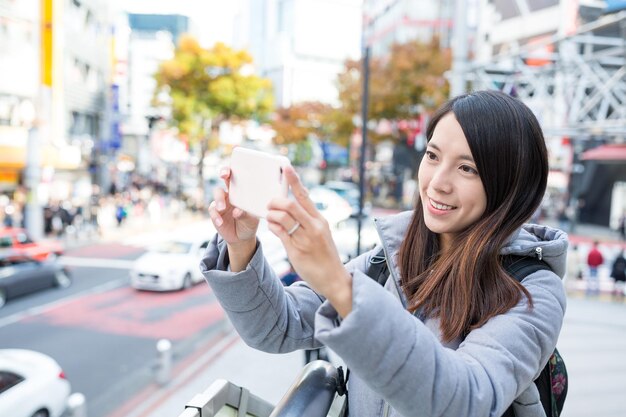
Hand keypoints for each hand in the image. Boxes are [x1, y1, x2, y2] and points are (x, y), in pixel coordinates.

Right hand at [208, 167, 259, 269]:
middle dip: (223, 173)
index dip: (234, 169)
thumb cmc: (249, 223)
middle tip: (224, 175)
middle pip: (224, 178)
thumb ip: (245, 214)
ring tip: (222, 208)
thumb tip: (237, 211)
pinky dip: (216, 216)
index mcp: (242, 191)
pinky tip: (220, 222)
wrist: (242, 238)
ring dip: (219, 199)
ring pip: (217, 193)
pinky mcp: (215, 213)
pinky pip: (213, 211)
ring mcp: (222, 202)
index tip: (234, 167)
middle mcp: (230, 193)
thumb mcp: (251, 220)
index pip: (237, 176)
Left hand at [266, 166, 352, 316]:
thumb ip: (308, 221)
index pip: (305, 196)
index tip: (286, 167)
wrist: (334, 278)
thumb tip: (291, 209)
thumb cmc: (325, 255)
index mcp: (320, 220)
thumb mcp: (321, 233)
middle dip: (275, 201)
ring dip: (272, 215)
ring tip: (270, 217)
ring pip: (282, 218)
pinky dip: (273, 227)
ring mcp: (305, 238)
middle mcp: (313, 226)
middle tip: (269, 203)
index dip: (294, 180)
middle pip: (290, 205)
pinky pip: (279, 233)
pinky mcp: (296, 250)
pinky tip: (272, 228)